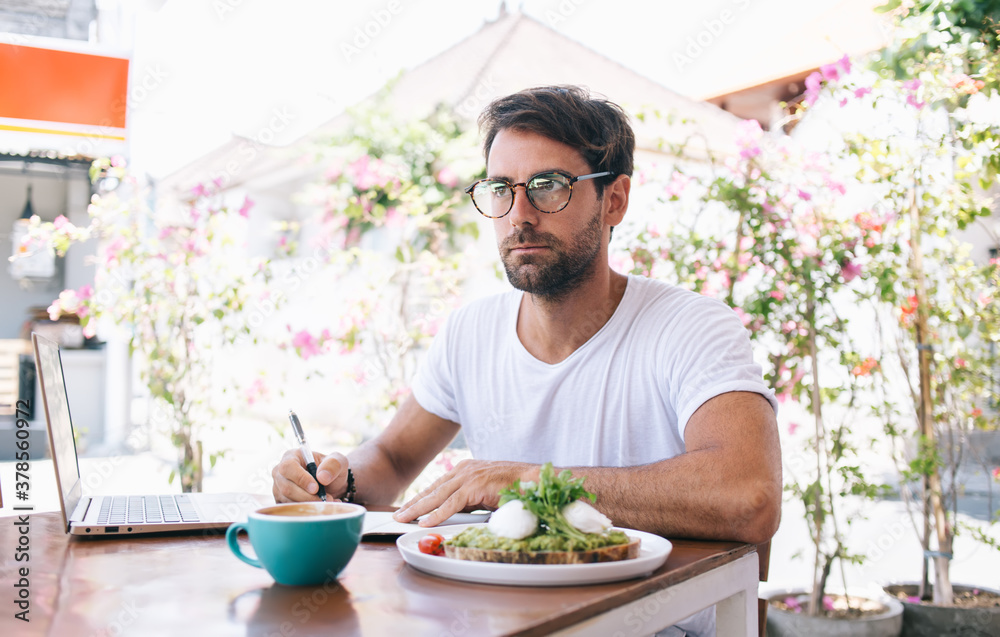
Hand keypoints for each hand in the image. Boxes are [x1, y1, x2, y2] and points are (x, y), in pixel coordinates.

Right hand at [271, 449, 349, 502]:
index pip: (288, 467)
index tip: (316, 488)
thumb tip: (322, 477)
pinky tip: (321, 506)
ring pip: (288, 500)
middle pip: (286, 487)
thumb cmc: (331, 469)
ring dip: (309, 504)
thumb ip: (333, 465)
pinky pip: (289, 509)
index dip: (301, 479)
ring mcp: (278, 487)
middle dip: (307, 496)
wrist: (330, 484)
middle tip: (327, 499)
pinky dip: (306, 510)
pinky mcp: (281, 501)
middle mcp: (280, 472)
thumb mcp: (338, 461)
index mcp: (291, 456)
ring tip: (328, 501)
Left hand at [393, 459, 537, 526]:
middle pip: (432, 489)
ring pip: (437, 496)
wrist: (532, 481)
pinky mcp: (475, 487)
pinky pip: (452, 503)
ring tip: (403, 518)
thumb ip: (468, 501)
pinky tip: (426, 521)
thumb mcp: (484, 494)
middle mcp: (464, 470)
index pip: (437, 486)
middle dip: (413, 503)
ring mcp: (469, 477)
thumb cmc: (513, 488)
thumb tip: (452, 514)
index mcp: (465, 470)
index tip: (407, 507)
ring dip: (418, 508)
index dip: (421, 497)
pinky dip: (437, 514)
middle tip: (397, 514)